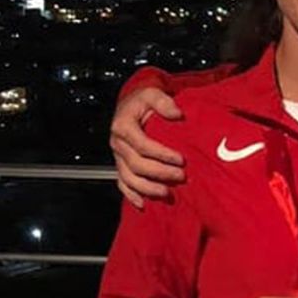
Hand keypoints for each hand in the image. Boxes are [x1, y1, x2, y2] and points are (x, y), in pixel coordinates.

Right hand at [110, 87, 185, 207]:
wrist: (129, 106)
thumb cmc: (141, 101)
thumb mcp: (152, 93)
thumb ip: (163, 102)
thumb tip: (177, 113)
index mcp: (123, 126)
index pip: (142, 145)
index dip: (161, 154)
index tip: (180, 159)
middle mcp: (117, 143)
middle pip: (136, 164)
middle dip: (159, 173)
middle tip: (180, 176)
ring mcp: (118, 157)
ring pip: (129, 178)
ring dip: (148, 188)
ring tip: (167, 193)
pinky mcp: (120, 165)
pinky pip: (122, 183)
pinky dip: (131, 195)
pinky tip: (143, 204)